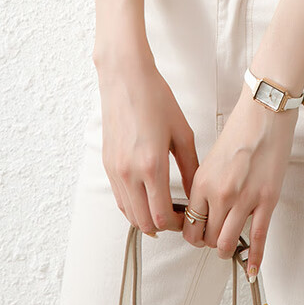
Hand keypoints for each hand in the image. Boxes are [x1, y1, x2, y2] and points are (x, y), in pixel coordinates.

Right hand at [94, 50, 198, 237]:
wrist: (126, 78)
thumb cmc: (156, 99)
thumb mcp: (182, 133)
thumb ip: (191, 167)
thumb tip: (196, 193)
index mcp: (151, 165)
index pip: (161, 216)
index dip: (177, 224)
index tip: (188, 218)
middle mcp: (128, 172)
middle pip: (144, 222)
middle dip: (163, 226)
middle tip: (179, 217)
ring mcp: (114, 170)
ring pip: (129, 214)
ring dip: (147, 219)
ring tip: (165, 208)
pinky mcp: (107, 165)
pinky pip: (119, 198)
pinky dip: (133, 206)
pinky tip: (148, 197)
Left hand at [181, 85, 298, 279]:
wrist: (266, 113)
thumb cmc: (241, 128)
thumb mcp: (211, 156)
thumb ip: (205, 184)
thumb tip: (202, 206)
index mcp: (203, 181)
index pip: (189, 225)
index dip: (192, 234)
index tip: (197, 234)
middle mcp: (220, 194)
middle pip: (207, 238)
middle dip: (209, 242)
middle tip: (213, 238)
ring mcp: (244, 199)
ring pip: (227, 243)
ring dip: (225, 250)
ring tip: (228, 247)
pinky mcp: (266, 201)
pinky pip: (257, 238)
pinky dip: (254, 258)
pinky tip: (251, 268)